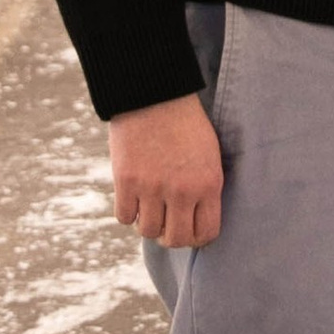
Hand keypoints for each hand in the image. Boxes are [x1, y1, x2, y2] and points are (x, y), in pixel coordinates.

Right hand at [108, 91, 224, 246]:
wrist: (155, 94)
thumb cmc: (185, 123)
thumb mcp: (209, 154)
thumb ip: (204, 188)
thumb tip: (196, 220)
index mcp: (208, 184)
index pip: (206, 233)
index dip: (196, 237)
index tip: (188, 229)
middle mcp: (182, 191)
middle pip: (175, 239)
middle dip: (170, 237)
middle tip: (166, 224)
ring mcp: (152, 187)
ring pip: (148, 231)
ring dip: (148, 224)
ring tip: (149, 208)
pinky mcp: (126, 180)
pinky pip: (125, 217)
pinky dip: (128, 212)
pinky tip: (132, 198)